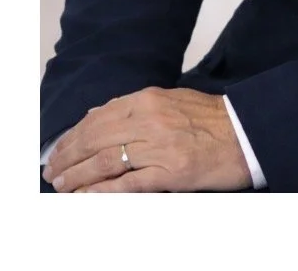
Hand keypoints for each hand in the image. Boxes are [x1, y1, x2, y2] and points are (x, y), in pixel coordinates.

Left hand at [42, 87, 252, 191]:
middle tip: (51, 172)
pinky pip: (127, 184)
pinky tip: (86, 198)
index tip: (58, 150)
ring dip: (78, 177)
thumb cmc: (210, 119)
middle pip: (95, 139)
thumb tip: (98, 115)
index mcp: (148, 99)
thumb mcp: (171, 100)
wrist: (246, 133)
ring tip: (62, 187)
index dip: (72, 136)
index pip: (97, 118)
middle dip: (67, 157)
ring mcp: (159, 147)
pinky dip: (102, 192)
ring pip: (105, 162)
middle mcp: (150, 119)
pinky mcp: (169, 172)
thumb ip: (135, 107)